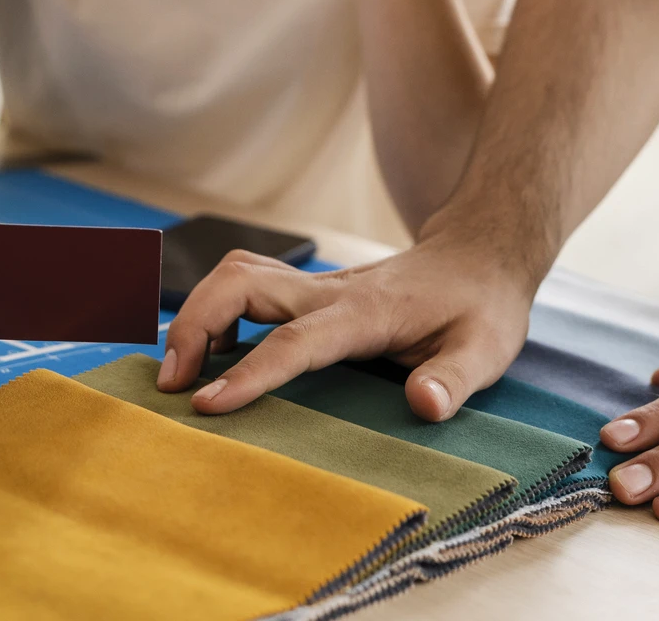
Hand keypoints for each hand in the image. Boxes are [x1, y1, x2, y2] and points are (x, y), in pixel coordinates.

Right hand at [156, 233, 537, 420]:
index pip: (297, 341)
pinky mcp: (309, 287)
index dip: (250, 372)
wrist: (480, 254)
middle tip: (172, 385)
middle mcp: (331, 290)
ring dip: (196, 314)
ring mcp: (316, 284)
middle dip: (194, 325)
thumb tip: (424, 405)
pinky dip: (214, 310)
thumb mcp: (486, 348)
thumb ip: (455, 379)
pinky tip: (214, 352)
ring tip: (179, 372)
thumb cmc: (481, 306)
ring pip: (236, 273)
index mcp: (366, 312)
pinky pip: (245, 283)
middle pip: (242, 282)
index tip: (207, 404)